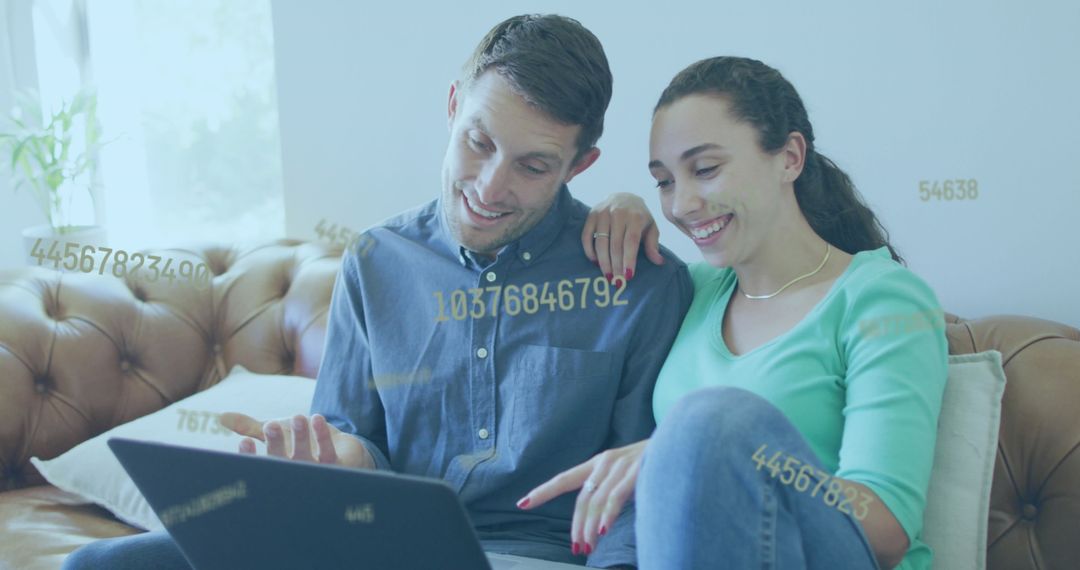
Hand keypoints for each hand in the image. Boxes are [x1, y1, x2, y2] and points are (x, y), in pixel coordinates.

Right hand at [220, 412, 373, 468]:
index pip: (260, 466)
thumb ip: (250, 427)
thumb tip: (220, 417)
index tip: (244, 442)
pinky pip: (328, 454)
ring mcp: (316, 475)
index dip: (251, 457)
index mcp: (276, 470)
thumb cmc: (303, 445)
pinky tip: (317, 418)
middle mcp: (294, 476)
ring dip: (300, 438)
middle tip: (272, 425)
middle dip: (276, 445)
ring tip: (298, 416)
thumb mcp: (276, 434)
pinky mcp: (337, 468)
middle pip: (282, 463)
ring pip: (306, 458)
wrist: (343, 453)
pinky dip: (322, 437)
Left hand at [517, 440, 647, 555]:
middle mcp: (605, 462)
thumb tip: (598, 520)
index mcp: (599, 463)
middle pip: (581, 498)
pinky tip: (601, 530)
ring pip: (595, 501)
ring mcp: (621, 465)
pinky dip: (607, 515)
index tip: (522, 503)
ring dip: (589, 527)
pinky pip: (616, 496)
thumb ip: (611, 491)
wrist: (684, 438)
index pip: (565, 478)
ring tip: (587, 546)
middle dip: (576, 525)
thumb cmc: (655, 461)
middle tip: (577, 546)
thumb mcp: (627, 475)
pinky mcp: (637, 470)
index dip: (543, 491)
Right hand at [582, 193, 663, 282]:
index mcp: (635, 216)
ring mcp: (603, 213)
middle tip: (616, 281)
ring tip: (608, 275)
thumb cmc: (639, 216)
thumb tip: (659, 262)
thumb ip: (653, 244)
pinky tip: (595, 261)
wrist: (623, 196)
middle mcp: (618, 213)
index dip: (629, 260)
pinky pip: (586, 236)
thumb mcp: (651, 227)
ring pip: (601, 242)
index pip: (631, 242)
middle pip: (615, 245)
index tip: (628, 276)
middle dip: (616, 265)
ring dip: (603, 262)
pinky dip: (589, 251)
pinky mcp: (591, 215)